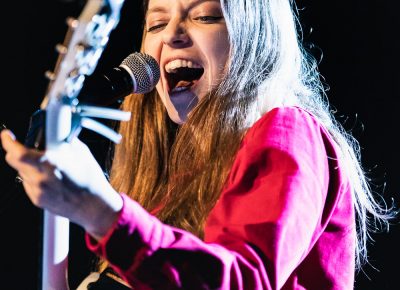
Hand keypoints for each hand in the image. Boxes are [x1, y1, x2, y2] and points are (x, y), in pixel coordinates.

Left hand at [0, 129, 122, 239]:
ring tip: (47, 166)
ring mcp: (37, 190)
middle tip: (22, 146)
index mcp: (50, 163)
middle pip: (13, 160)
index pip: (16, 151)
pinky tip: (50, 179)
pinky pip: (28, 184)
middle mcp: (40, 177)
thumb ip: (63, 141)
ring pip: (21, 172)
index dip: (8, 141)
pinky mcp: (37, 200)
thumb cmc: (91, 180)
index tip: (7, 136)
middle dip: (15, 151)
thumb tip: (55, 132)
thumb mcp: (82, 153)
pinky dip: (35, 178)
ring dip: (28, 165)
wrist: (95, 206)